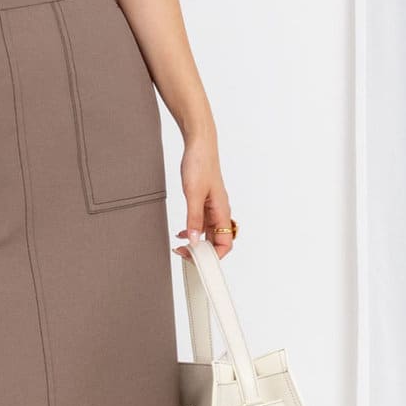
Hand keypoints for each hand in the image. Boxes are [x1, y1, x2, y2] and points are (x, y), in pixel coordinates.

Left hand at [174, 136, 234, 259]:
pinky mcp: (205, 202)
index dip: (213, 256)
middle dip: (201, 252)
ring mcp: (213, 208)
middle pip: (216, 242)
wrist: (199, 145)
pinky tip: (183, 232)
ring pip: (208, 234)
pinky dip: (193, 230)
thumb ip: (194, 219)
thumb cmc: (200, 164)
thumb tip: (195, 240)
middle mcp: (220, 212)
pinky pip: (202, 223)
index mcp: (222, 211)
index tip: (197, 261)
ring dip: (196, 242)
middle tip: (184, 253)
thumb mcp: (193, 193)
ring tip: (181, 246)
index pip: (224, 244)